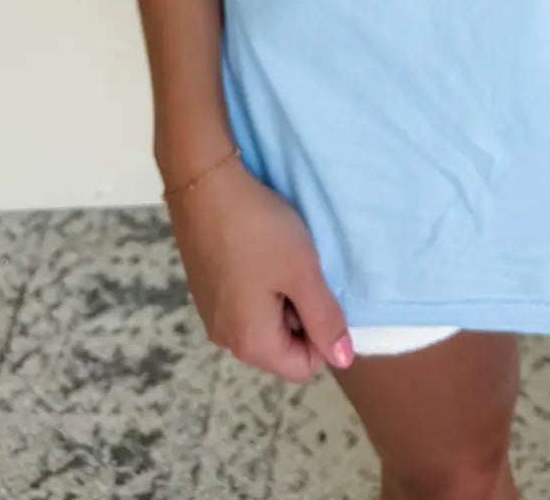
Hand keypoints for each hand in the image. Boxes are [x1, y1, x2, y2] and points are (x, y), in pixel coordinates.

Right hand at [165, 155, 354, 381]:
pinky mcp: (206, 290)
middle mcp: (225, 338)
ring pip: (265, 321)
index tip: (320, 290)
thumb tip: (343, 359)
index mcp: (250, 343)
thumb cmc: (260, 230)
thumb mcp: (303, 272)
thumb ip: (325, 319)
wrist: (205, 184)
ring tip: (280, 256)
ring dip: (282, 294)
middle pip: (281, 346)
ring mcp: (212, 314)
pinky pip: (245, 302)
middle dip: (301, 312)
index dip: (323, 334)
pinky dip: (261, 282)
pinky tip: (260, 249)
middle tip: (299, 269)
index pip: (302, 366)